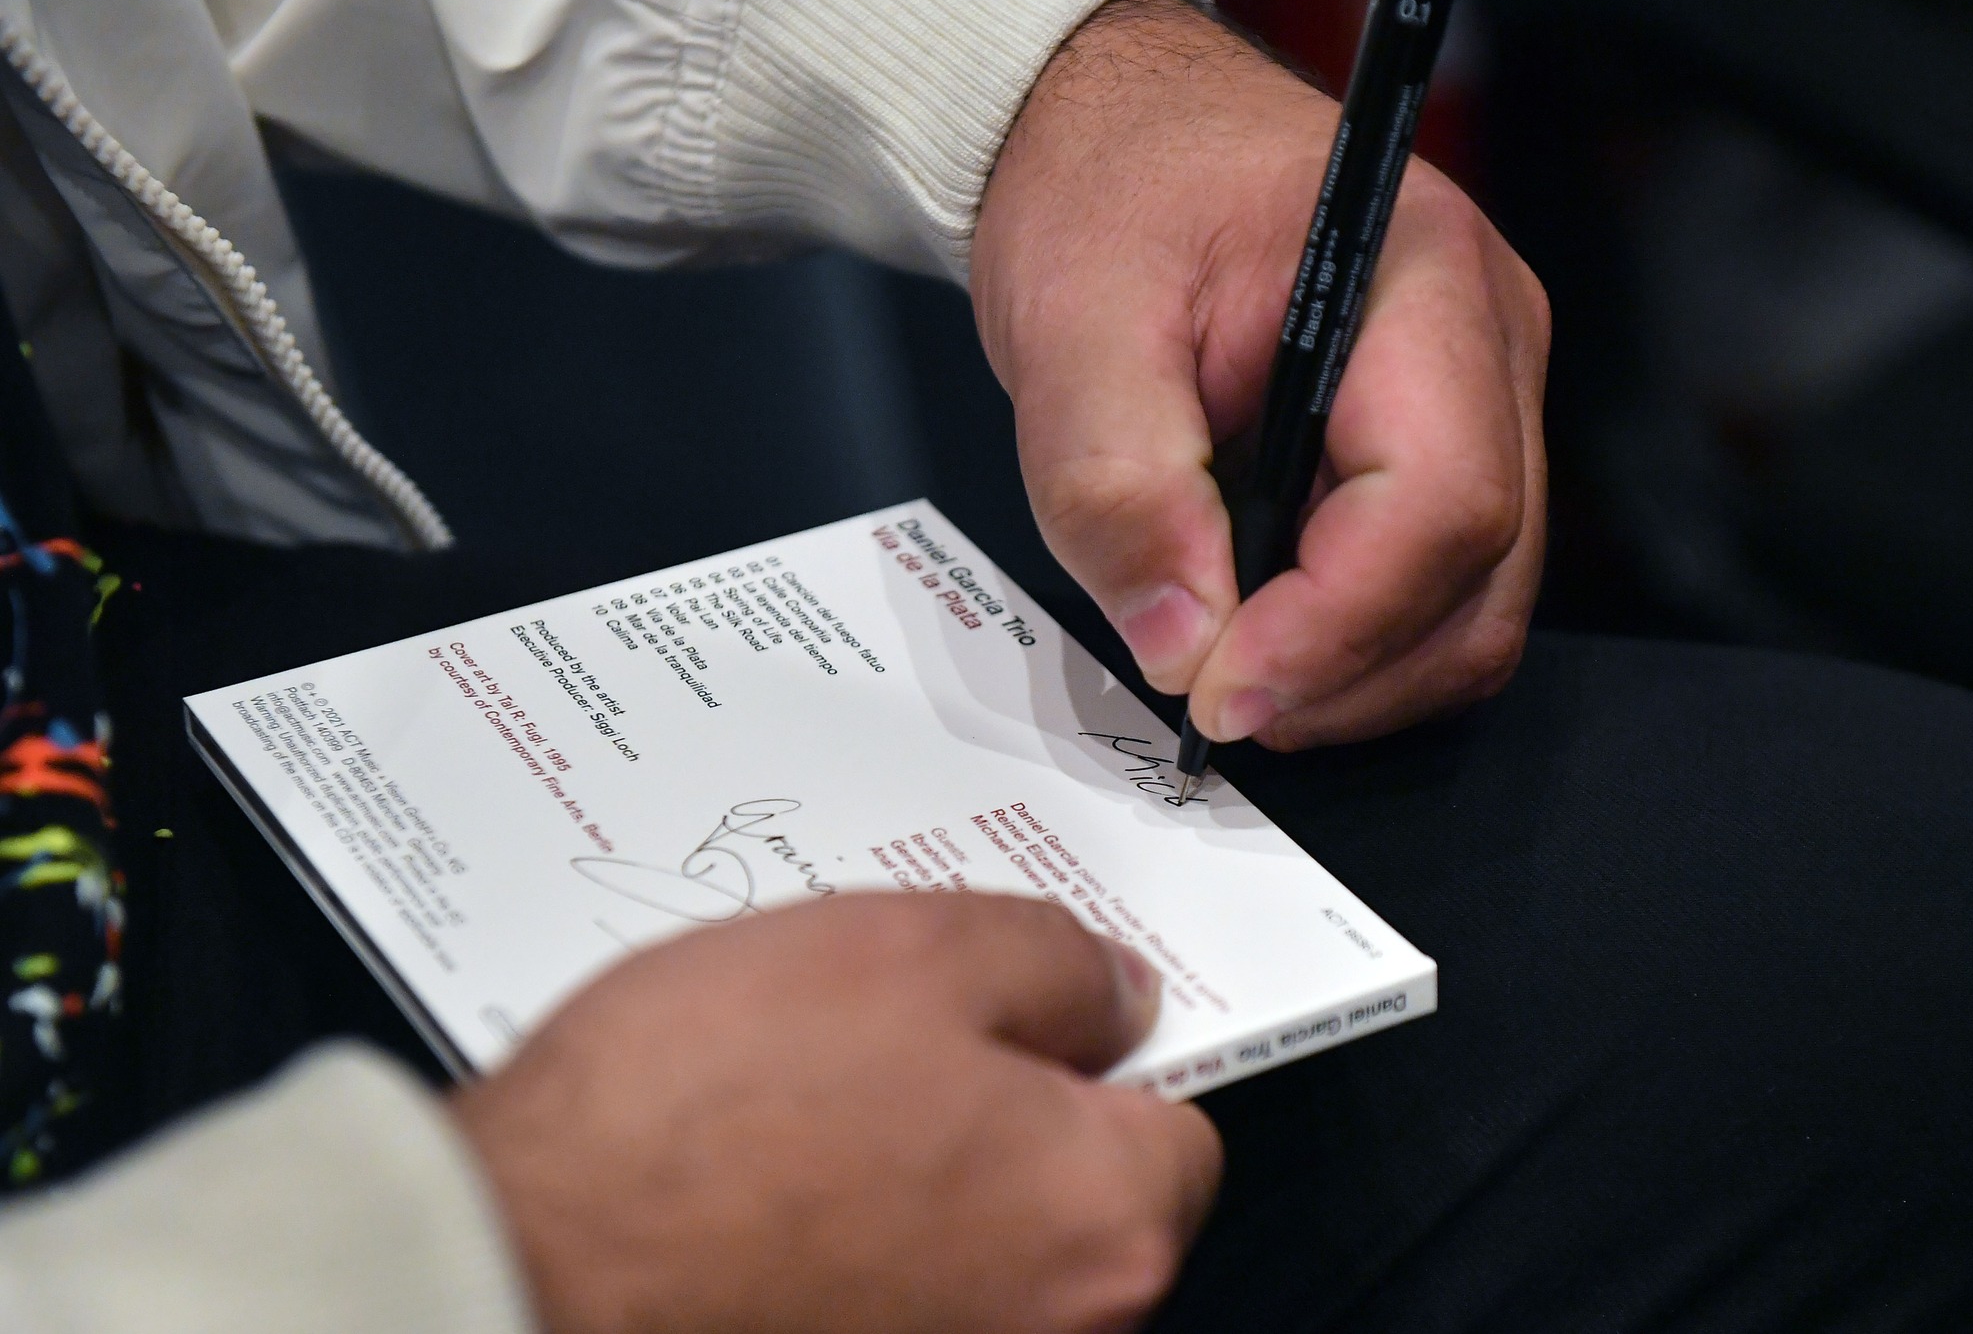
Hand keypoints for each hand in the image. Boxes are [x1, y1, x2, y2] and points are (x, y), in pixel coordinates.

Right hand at [450, 893, 1220, 1333]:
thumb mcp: (912, 949)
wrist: (523, 1259)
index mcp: (1102, 1221)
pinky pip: (894, 1292)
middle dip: (1005, 1107)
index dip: (1104, 1051)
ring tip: (803, 1096)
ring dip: (919, 1168)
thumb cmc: (707, 1112)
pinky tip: (765, 1176)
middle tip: (890, 1031)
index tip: (1037, 1010)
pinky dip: (852, 1239)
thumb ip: (1055, 963)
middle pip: (1078, 1191)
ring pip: (976, 1239)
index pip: (1181, 1125)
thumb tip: (1113, 993)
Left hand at [973, 0, 1549, 749]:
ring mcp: (1488, 401)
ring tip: (1229, 672)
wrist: (1128, 143)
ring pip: (1476, 605)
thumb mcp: (1072, 328)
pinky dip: (1355, 645)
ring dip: (1354, 676)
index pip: (1441, 500)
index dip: (1337, 627)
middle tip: (1210, 702)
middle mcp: (1490, 345)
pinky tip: (1264, 635)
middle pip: (1481, 576)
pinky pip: (1442, 588)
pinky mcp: (1450, 446)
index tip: (1218, 691)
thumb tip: (1182, 643)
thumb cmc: (1114, 194)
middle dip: (1346, 673)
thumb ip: (1117, 485)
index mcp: (1421, 280)